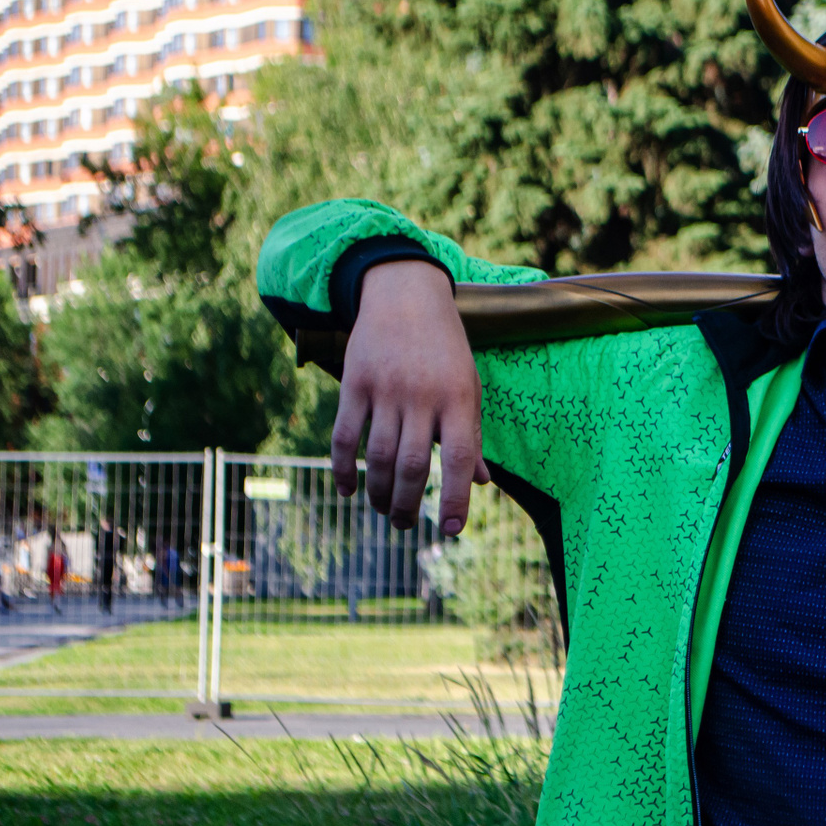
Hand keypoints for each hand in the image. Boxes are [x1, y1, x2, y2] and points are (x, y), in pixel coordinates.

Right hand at [331, 261, 489, 534]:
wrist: (405, 295)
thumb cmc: (445, 349)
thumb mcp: (468, 385)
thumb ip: (471, 434)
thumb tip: (483, 482)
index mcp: (459, 399)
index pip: (460, 457)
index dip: (455, 497)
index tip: (450, 530)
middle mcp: (423, 396)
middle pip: (412, 465)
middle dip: (407, 504)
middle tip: (403, 525)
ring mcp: (386, 389)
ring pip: (377, 456)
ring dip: (378, 493)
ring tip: (383, 510)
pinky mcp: (355, 383)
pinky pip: (343, 436)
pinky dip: (342, 468)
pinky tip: (348, 490)